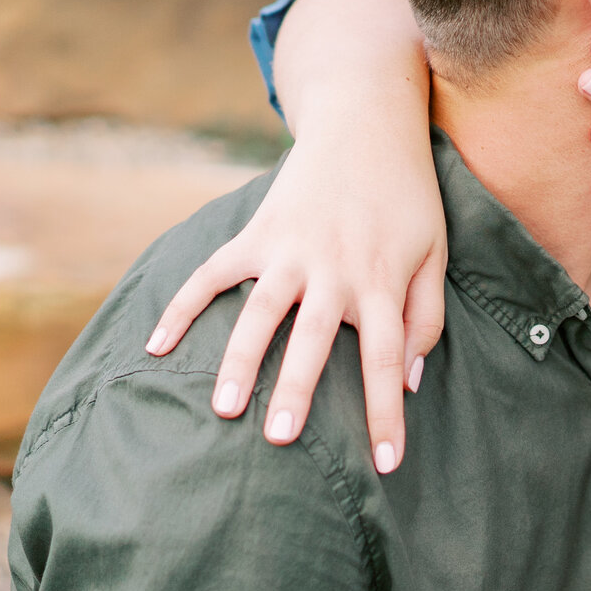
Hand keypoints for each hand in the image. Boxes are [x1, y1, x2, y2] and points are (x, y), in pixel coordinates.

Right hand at [143, 124, 445, 474]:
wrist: (365, 126)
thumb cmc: (407, 200)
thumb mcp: (435, 254)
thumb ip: (426, 317)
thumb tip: (410, 381)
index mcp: (381, 279)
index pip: (389, 358)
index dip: (388, 412)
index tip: (387, 464)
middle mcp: (333, 269)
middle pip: (315, 340)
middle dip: (296, 390)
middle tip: (278, 438)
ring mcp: (288, 251)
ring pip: (258, 312)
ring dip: (239, 360)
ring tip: (222, 409)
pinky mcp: (255, 234)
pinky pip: (211, 274)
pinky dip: (180, 307)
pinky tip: (156, 347)